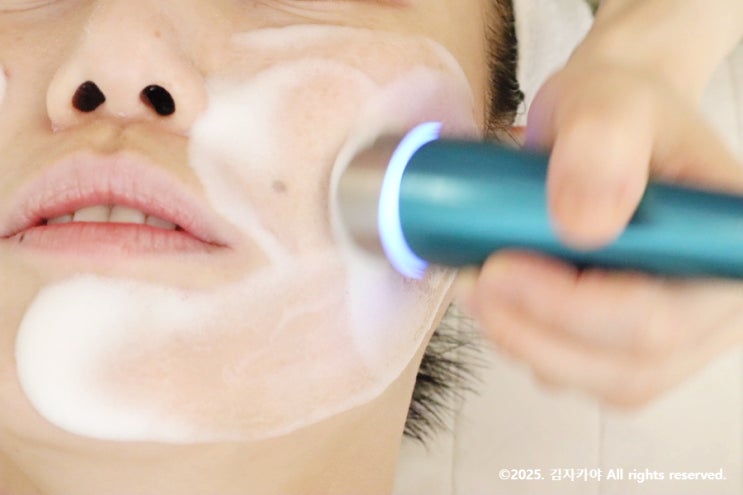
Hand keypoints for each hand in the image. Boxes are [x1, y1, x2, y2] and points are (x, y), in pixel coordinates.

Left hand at [457, 55, 742, 406]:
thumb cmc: (622, 111)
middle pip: (629, 367)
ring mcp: (674, 332)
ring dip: (525, 342)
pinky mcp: (627, 340)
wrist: (607, 128)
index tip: (501, 270)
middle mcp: (713, 306)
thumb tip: (585, 224)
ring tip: (478, 284)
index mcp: (729, 248)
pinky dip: (529, 341)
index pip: (662, 318)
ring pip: (598, 379)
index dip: (575, 310)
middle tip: (474, 282)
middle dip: (535, 331)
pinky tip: (500, 299)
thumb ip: (601, 144)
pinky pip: (577, 369)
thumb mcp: (608, 102)